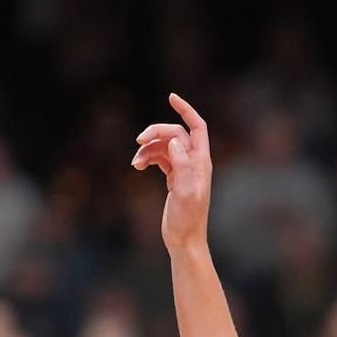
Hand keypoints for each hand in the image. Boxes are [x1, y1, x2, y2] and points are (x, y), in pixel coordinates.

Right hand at [131, 93, 211, 252]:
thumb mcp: (185, 192)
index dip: (186, 110)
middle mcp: (194, 164)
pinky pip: (159, 158)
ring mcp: (184, 170)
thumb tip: (175, 141)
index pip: (197, 128)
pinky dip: (147, 157)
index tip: (170, 96)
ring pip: (164, 145)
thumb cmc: (187, 220)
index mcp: (201, 163)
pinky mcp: (174, 178)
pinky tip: (137, 166)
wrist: (184, 240)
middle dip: (156, 132)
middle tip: (138, 141)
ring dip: (147, 148)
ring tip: (135, 162)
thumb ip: (182, 166)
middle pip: (175, 133)